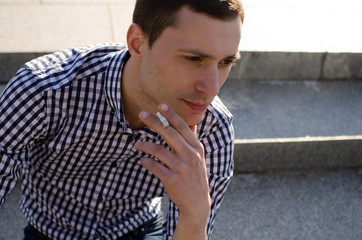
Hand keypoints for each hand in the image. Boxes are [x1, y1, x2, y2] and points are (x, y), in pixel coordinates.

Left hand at [134, 104, 209, 238]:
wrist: (197, 202)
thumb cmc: (195, 176)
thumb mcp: (199, 157)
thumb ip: (192, 140)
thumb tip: (192, 122)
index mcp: (196, 148)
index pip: (183, 128)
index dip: (171, 116)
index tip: (160, 106)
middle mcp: (190, 156)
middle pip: (170, 134)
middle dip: (155, 122)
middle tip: (142, 114)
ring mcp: (181, 168)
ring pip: (159, 150)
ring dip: (145, 145)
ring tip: (136, 145)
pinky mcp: (172, 180)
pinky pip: (155, 166)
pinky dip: (146, 162)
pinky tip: (142, 160)